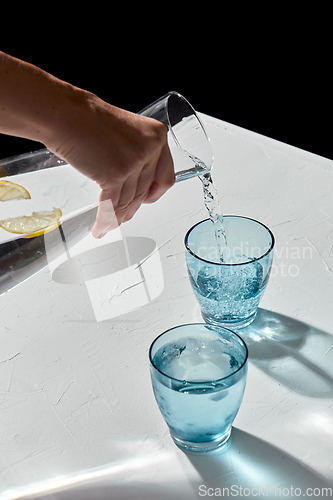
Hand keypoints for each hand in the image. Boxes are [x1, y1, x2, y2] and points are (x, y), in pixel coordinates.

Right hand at [47, 92, 174, 237]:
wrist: (67, 115)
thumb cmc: (87, 121)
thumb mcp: (127, 134)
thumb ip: (137, 155)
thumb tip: (136, 183)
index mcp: (156, 137)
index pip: (165, 177)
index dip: (155, 193)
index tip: (147, 200)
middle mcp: (150, 149)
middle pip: (144, 192)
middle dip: (130, 209)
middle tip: (121, 216)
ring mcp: (134, 162)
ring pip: (128, 201)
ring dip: (116, 218)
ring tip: (108, 225)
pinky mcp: (115, 175)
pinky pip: (111, 206)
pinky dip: (105, 220)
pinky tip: (100, 227)